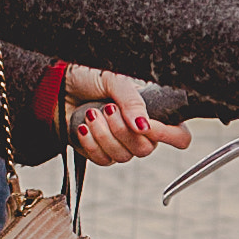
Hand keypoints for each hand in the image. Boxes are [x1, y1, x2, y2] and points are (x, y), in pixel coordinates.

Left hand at [62, 66, 192, 165]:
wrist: (59, 87)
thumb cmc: (90, 78)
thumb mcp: (115, 79)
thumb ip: (133, 101)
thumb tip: (144, 124)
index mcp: (154, 113)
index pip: (179, 135)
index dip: (167, 135)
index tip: (146, 124)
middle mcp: (141, 132)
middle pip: (146, 149)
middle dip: (123, 130)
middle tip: (109, 108)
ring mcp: (121, 144)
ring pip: (123, 156)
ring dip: (104, 134)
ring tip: (92, 113)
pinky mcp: (101, 153)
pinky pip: (104, 160)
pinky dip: (91, 143)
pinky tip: (84, 127)